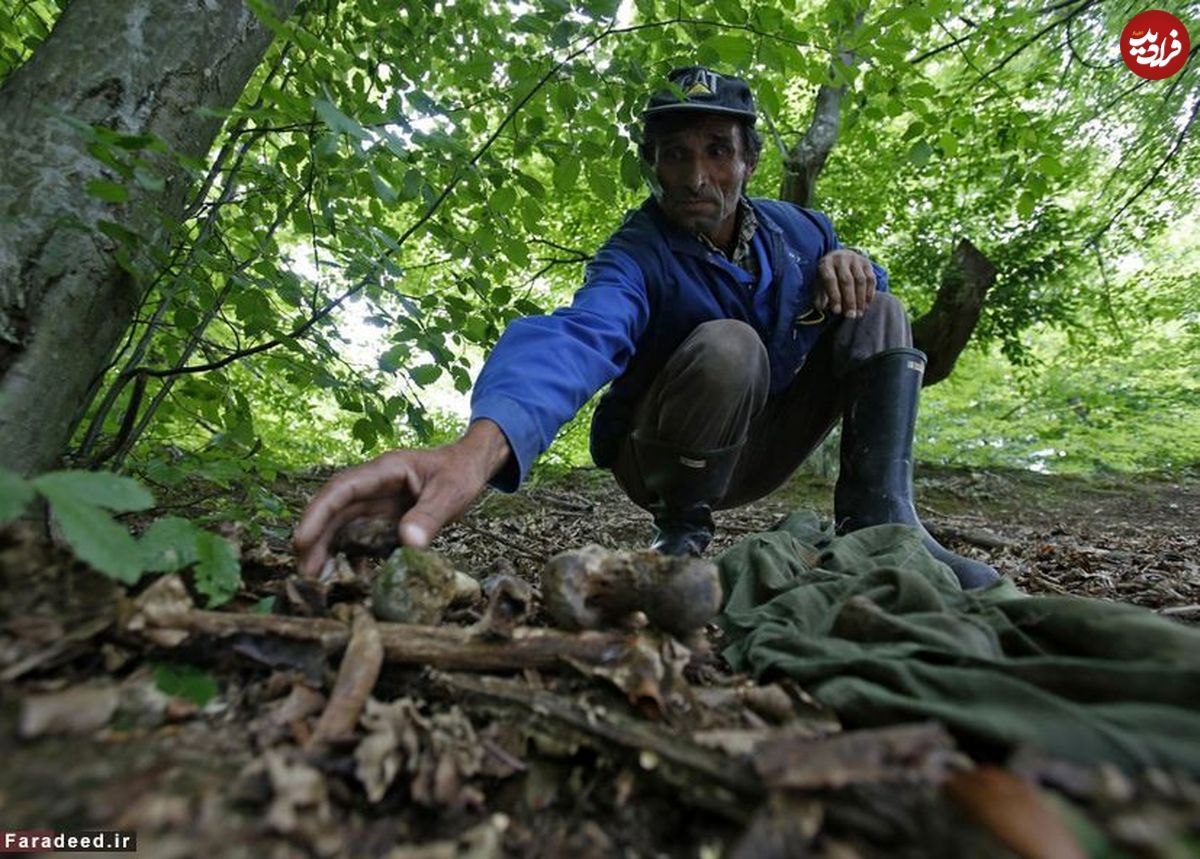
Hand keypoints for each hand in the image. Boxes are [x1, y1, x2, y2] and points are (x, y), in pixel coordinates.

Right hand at [293, 419, 510, 576]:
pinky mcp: (385, 519)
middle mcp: (374, 486)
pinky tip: (353, 577)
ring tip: (319, 580)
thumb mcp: (450, 492)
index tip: (301, 539)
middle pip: (335, 511)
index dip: (318, 513)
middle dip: (316, 540)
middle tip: (305, 573)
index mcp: (385, 471)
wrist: (470, 467)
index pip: (341, 489)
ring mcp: (378, 503)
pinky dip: (355, 556)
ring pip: (344, 525)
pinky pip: (363, 537)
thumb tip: (409, 543)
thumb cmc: (460, 472)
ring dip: (329, 550)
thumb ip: (430, 516)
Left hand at [815, 249, 876, 318]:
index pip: (831, 280)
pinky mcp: (866, 263)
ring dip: (861, 299)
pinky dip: (869, 293)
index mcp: (826, 263)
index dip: (834, 296)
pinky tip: (866, 305)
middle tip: (850, 316)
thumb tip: (822, 309)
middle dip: (849, 300)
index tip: (837, 312)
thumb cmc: (828, 275)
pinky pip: (871, 279)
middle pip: (847, 280)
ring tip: (859, 313)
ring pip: (861, 280)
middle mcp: (841, 259)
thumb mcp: (819, 283)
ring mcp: (855, 259)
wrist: (840, 257)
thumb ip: (820, 296)